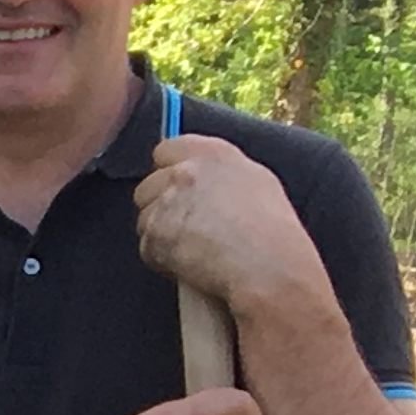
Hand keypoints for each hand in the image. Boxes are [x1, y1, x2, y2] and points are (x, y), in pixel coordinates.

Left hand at [136, 136, 332, 322]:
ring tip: (195, 247)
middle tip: (186, 225)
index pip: (166, 150)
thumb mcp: (253, 181)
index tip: (175, 186)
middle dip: (159, 205)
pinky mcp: (155, 236)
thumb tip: (194, 173)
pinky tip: (191, 263)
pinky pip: (148, 248)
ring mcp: (165, 204)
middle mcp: (184, 173)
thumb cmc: (270, 228)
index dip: (169, 170)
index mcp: (211, 154)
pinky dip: (163, 258)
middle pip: (148, 186)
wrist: (266, 264)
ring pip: (145, 219)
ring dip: (161, 234)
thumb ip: (216, 172)